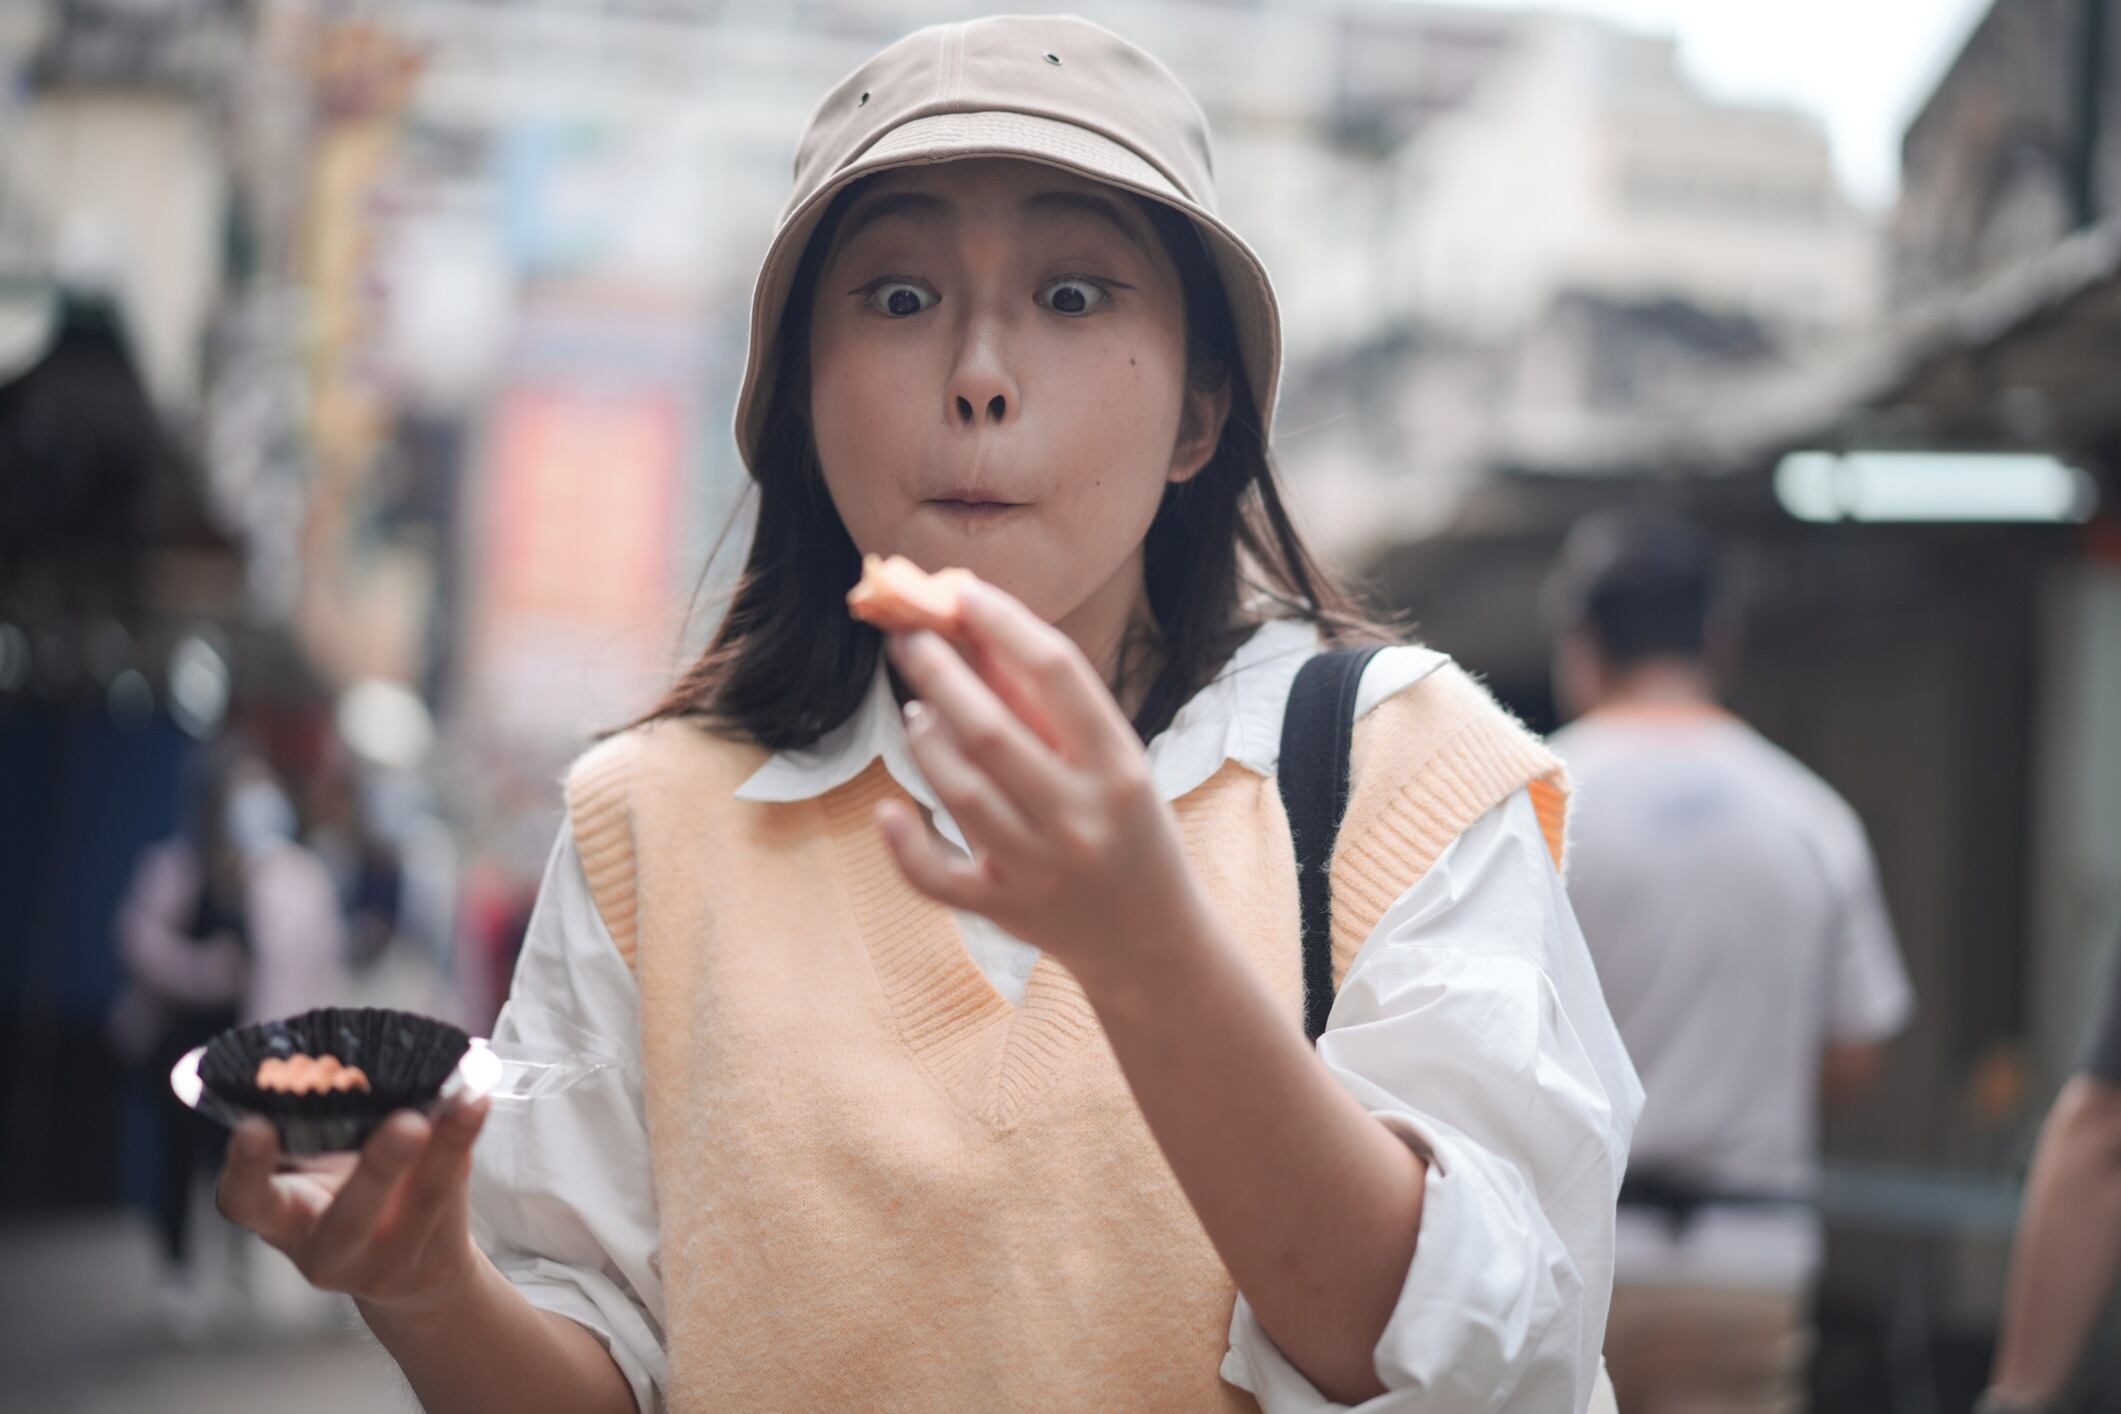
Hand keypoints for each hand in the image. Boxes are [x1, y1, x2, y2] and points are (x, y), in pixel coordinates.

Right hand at [215, 1098, 491, 1315]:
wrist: (413, 1271)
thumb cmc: (355, 1194)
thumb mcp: (326, 1163)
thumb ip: (334, 1122)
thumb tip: (373, 1055)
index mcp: (281, 1217)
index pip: (246, 1199)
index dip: (245, 1168)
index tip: (253, 1125)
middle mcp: (325, 1248)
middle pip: (346, 1218)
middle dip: (379, 1170)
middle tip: (408, 1123)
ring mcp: (383, 1263)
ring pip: (418, 1207)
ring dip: (444, 1152)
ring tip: (467, 1103)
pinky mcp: (433, 1259)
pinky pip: (453, 1199)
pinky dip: (468, 1145)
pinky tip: (479, 1104)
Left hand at [879, 581, 1212, 991]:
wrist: (1151, 940)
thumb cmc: (1128, 829)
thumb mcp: (1111, 763)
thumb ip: (1047, 707)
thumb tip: (975, 634)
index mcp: (1120, 766)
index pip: (1056, 672)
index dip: (1002, 622)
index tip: (960, 590)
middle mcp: (1080, 816)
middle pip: (991, 730)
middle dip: (940, 672)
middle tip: (909, 637)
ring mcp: (1040, 867)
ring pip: (959, 791)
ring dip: (926, 740)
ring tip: (917, 708)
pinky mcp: (1005, 908)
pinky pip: (939, 877)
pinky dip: (906, 844)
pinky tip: (888, 811)